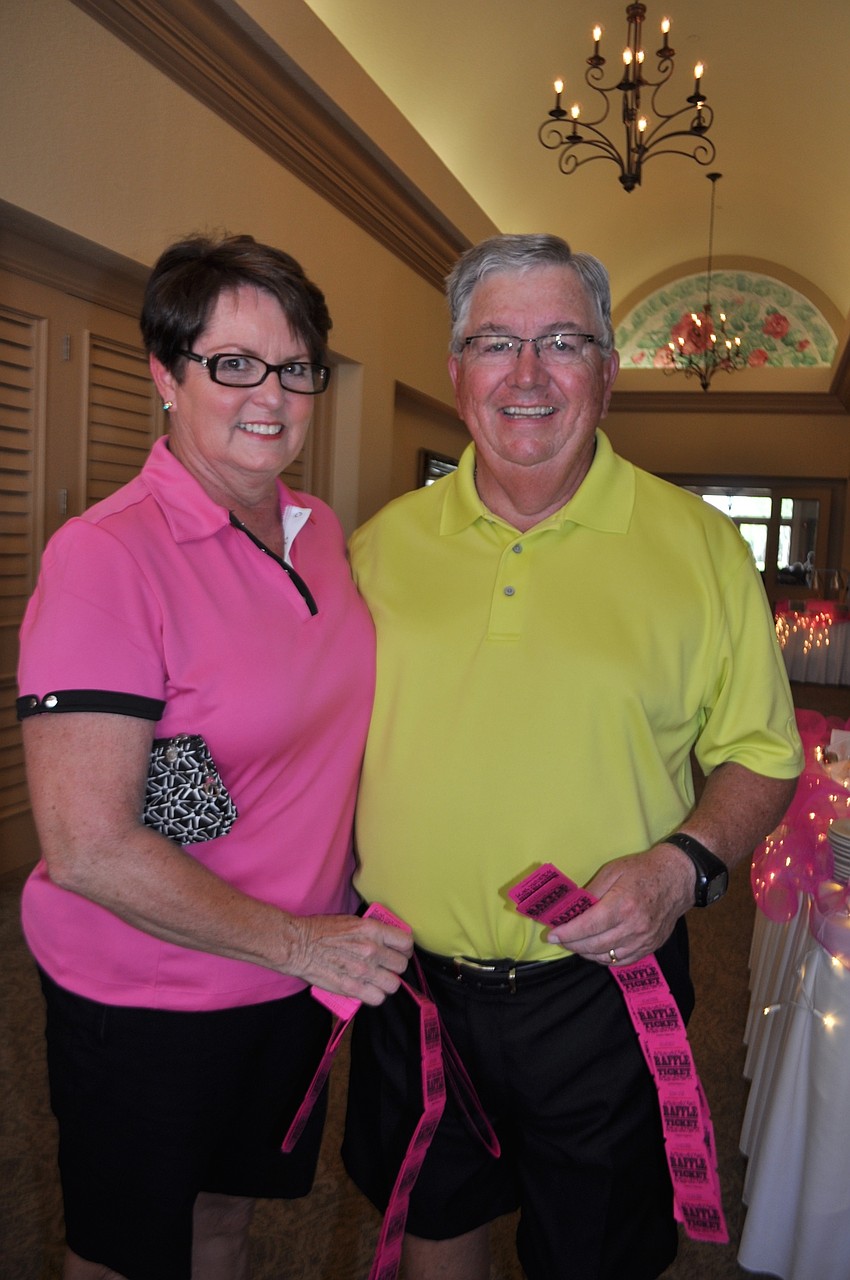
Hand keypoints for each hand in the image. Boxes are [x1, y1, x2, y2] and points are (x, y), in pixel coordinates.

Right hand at [284, 913, 413, 1004]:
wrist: (298, 945)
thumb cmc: (320, 930)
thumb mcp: (351, 921)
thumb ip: (371, 932)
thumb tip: (385, 941)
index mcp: (372, 930)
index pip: (406, 942)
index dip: (404, 949)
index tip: (399, 952)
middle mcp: (372, 950)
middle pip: (401, 965)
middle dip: (395, 966)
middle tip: (385, 966)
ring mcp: (364, 970)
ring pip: (393, 984)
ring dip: (387, 983)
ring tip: (377, 980)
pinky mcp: (353, 988)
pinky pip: (378, 998)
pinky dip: (375, 996)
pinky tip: (367, 990)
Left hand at [545, 844, 694, 966]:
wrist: (678, 878)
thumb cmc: (643, 870)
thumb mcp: (612, 871)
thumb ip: (592, 891)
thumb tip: (572, 908)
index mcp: (622, 905)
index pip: (588, 926)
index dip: (567, 933)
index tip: (552, 935)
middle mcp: (634, 926)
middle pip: (595, 945)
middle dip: (572, 945)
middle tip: (560, 939)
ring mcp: (644, 940)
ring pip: (607, 957)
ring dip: (587, 953)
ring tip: (575, 944)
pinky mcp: (650, 947)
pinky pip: (622, 961)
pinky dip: (605, 959)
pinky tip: (596, 950)